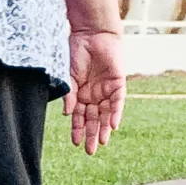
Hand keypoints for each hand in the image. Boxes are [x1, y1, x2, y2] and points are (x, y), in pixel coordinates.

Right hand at [63, 30, 124, 154]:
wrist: (92, 33)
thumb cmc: (77, 51)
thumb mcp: (69, 75)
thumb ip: (69, 94)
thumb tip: (67, 114)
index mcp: (80, 93)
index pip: (79, 116)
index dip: (77, 129)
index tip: (75, 143)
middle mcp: (93, 94)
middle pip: (93, 118)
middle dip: (91, 134)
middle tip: (90, 151)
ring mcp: (106, 90)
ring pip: (105, 114)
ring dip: (103, 128)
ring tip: (102, 143)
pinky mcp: (118, 83)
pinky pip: (117, 102)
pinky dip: (115, 114)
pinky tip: (112, 126)